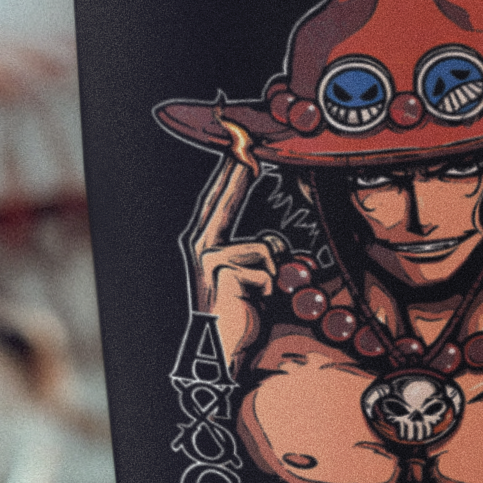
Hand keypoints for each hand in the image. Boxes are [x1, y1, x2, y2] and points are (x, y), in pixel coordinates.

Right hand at [189, 150, 281, 374]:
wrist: (229, 359)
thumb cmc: (245, 317)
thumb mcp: (257, 276)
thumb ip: (265, 250)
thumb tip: (281, 232)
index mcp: (207, 240)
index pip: (223, 193)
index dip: (233, 161)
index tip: (239, 129)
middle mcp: (200, 242)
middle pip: (226, 195)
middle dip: (238, 162)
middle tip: (239, 123)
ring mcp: (206, 254)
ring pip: (266, 246)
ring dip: (277, 274)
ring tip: (263, 298)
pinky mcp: (218, 266)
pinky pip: (269, 265)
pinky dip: (274, 287)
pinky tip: (256, 304)